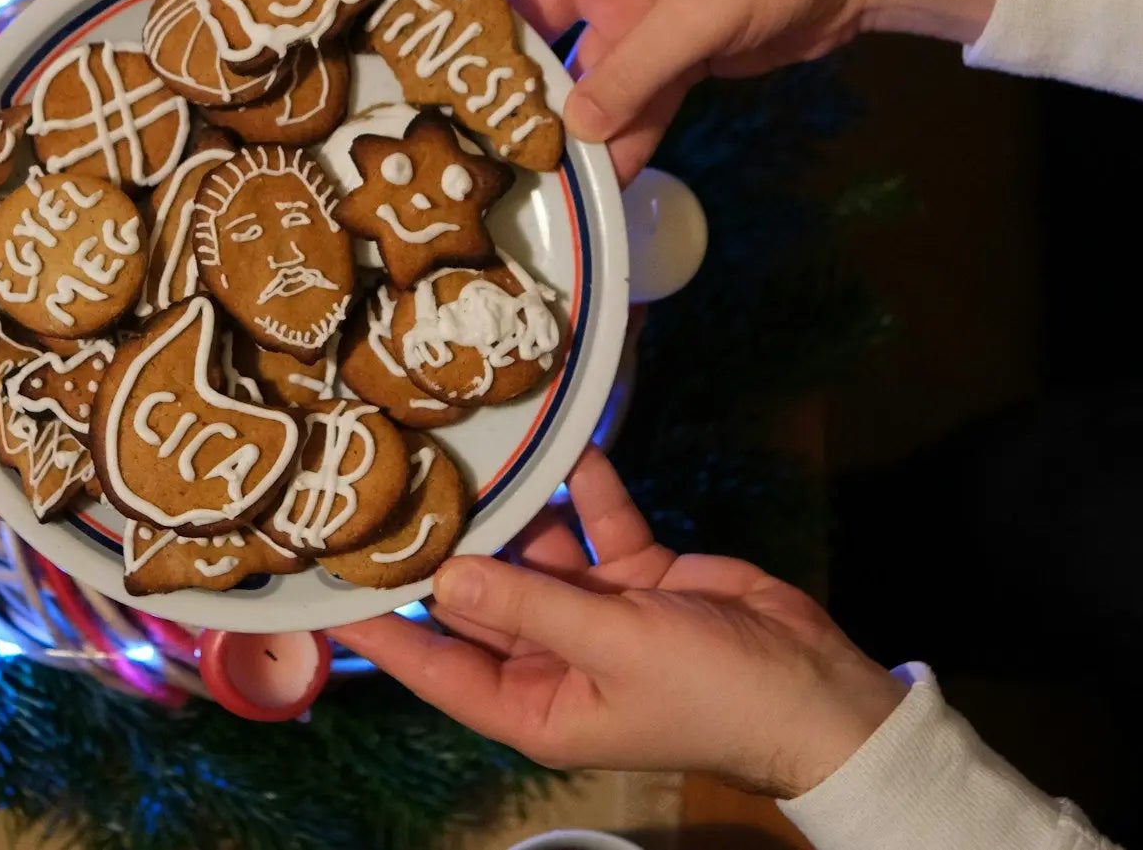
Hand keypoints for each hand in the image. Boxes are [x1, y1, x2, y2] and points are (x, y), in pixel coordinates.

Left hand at [331, 447, 905, 796]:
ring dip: (512, 501)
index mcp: (533, 706)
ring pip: (533, 548)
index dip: (378, 629)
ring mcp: (594, 612)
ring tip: (464, 443)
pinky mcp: (637, 572)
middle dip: (441, 543)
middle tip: (385, 481)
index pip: (435, 664)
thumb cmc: (712, 695)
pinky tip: (559, 437)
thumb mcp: (613, 652)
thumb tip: (443, 578)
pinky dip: (581, 483)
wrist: (819, 692)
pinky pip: (594, 521)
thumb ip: (528, 607)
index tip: (323, 589)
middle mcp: (552, 658)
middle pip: (477, 597)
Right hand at [381, 0, 1011, 181]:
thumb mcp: (703, 4)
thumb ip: (635, 70)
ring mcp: (632, 10)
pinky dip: (616, 137)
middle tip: (429, 104)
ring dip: (553, 111)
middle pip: (520, 11)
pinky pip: (626, 99)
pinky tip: (593, 183)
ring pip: (571, 67)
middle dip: (485, 57)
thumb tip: (574, 132)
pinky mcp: (668, 52)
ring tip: (506, 160)